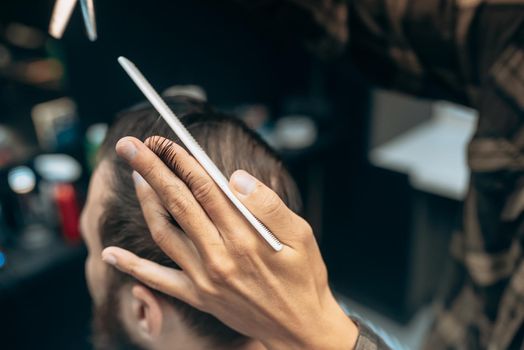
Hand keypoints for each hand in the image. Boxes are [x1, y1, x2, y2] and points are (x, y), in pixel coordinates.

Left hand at [101, 136, 358, 349]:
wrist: (298, 327)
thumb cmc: (303, 277)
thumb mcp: (302, 235)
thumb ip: (268, 205)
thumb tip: (236, 178)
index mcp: (245, 236)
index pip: (205, 188)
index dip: (181, 160)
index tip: (165, 141)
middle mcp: (219, 255)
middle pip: (178, 202)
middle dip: (151, 169)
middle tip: (130, 146)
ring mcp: (204, 277)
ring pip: (164, 232)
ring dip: (146, 201)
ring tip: (135, 176)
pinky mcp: (197, 295)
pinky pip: (157, 279)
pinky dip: (132, 266)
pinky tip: (109, 253)